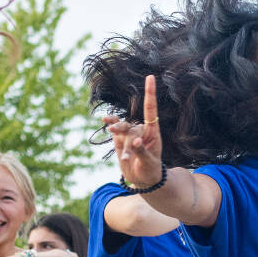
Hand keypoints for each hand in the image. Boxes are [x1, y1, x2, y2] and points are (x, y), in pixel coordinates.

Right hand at [102, 73, 163, 189]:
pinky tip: (104, 120)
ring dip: (119, 140)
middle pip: (132, 127)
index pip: (151, 110)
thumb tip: (135, 140)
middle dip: (127, 141)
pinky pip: (115, 129)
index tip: (150, 77)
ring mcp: (130, 133)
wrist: (143, 180)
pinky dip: (110, 123)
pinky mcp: (120, 139)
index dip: (150, 93)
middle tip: (127, 158)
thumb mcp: (149, 163)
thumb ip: (141, 150)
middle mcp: (142, 130)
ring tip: (123, 157)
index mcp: (153, 133)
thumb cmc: (151, 171)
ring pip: (122, 130)